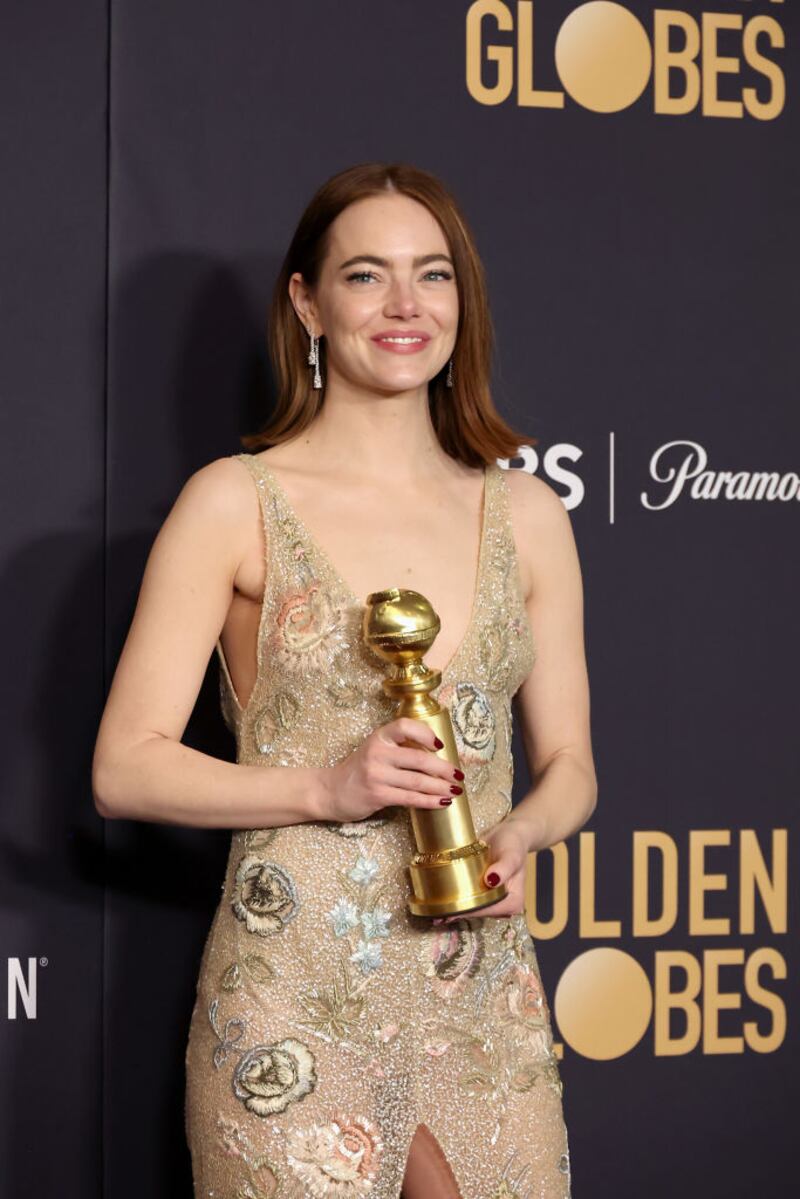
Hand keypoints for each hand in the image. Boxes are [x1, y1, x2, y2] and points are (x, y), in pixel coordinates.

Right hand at [320, 717, 464, 824]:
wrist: (331, 790)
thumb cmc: (360, 769)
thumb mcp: (375, 749)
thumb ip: (399, 747)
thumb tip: (437, 755)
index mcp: (379, 736)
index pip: (405, 726)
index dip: (426, 734)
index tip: (440, 746)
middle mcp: (377, 752)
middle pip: (419, 758)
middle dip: (444, 769)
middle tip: (459, 775)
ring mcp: (377, 775)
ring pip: (418, 781)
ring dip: (441, 787)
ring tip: (456, 791)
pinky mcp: (377, 795)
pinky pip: (410, 798)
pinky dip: (429, 801)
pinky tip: (441, 802)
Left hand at [433, 813, 532, 922]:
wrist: (508, 833)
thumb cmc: (513, 843)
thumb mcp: (511, 854)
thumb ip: (504, 868)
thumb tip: (492, 880)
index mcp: (513, 902)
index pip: (487, 910)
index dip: (468, 910)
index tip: (449, 910)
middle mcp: (504, 906)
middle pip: (478, 912)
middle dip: (458, 912)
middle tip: (436, 915)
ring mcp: (493, 901)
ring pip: (472, 908)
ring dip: (455, 909)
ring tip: (435, 911)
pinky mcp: (484, 894)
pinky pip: (469, 900)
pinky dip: (457, 901)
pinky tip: (442, 903)